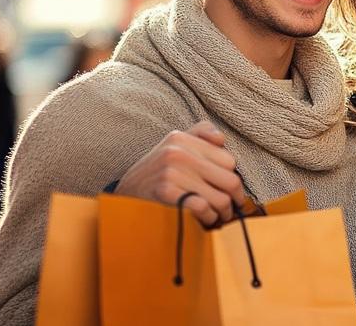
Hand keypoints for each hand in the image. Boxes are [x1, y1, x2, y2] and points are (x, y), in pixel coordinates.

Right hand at [115, 121, 245, 226]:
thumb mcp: (173, 147)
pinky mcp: (165, 194)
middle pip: (230, 180)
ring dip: (221, 214)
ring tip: (215, 217)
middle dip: (233, 199)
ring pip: (220, 199)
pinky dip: (207, 218)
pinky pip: (203, 209)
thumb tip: (222, 139)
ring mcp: (170, 173)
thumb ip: (200, 134)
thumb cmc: (156, 174)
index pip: (230, 160)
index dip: (232, 179)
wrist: (122, 199)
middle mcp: (176, 152)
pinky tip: (201, 221)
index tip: (228, 191)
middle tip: (227, 209)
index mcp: (181, 138)